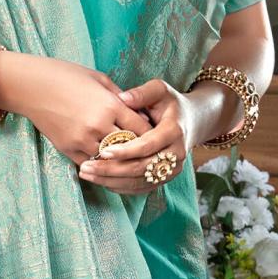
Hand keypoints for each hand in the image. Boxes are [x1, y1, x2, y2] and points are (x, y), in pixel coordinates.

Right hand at [0, 50, 151, 163]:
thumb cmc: (65, 75)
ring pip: (112, 161)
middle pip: (130, 147)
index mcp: (110, 105)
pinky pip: (92, 164)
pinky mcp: (68, 149)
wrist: (30, 86)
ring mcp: (82, 140)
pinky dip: (101, 164)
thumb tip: (137, 110)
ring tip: (130, 161)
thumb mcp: (99, 79)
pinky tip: (108, 163)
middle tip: (148, 153)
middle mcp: (99, 125)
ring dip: (121, 161)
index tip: (156, 136)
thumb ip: (120, 96)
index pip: (142, 128)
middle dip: (140, 150)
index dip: (151, 134)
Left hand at [76, 76, 194, 195]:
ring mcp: (171, 169)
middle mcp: (176, 154)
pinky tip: (100, 180)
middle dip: (111, 169)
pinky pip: (141, 188)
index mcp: (174, 131)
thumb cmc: (169, 103)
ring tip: (87, 174)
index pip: (147, 145)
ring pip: (138, 181)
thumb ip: (142, 93)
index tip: (103, 152)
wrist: (191, 122)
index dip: (125, 151)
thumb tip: (122, 97)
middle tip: (86, 167)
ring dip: (111, 181)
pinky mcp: (164, 178)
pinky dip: (120, 186)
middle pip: (141, 168)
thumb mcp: (159, 90)